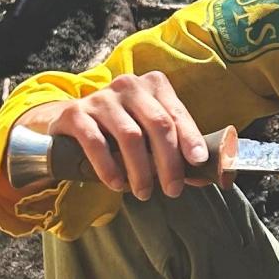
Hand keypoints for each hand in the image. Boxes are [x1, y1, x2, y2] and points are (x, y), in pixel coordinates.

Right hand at [16, 72, 213, 199]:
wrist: (72, 123)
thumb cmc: (121, 130)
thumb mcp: (150, 133)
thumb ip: (176, 150)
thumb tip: (206, 176)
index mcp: (153, 85)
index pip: (176, 114)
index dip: (190, 139)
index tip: (198, 163)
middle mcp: (128, 86)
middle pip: (157, 124)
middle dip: (169, 161)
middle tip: (172, 190)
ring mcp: (101, 98)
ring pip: (130, 135)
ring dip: (141, 170)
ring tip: (144, 192)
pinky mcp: (76, 114)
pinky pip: (96, 143)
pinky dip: (110, 167)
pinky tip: (117, 184)